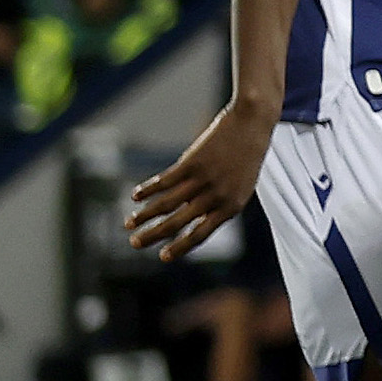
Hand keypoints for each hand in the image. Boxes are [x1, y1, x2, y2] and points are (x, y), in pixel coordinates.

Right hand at [127, 99, 276, 262]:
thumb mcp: (240, 185)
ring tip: (128, 224)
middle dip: (154, 235)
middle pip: (178, 223)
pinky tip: (135, 196)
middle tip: (134, 244)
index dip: (180, 247)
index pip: (201, 235)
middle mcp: (217, 197)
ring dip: (144, 215)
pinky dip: (147, 190)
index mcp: (232, 207)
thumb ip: (217, 202)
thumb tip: (188, 216)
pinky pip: (164, 181)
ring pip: (167, 204)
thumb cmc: (247, 156)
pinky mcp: (192, 163)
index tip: (162, 257)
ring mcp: (204, 180)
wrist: (253, 123)